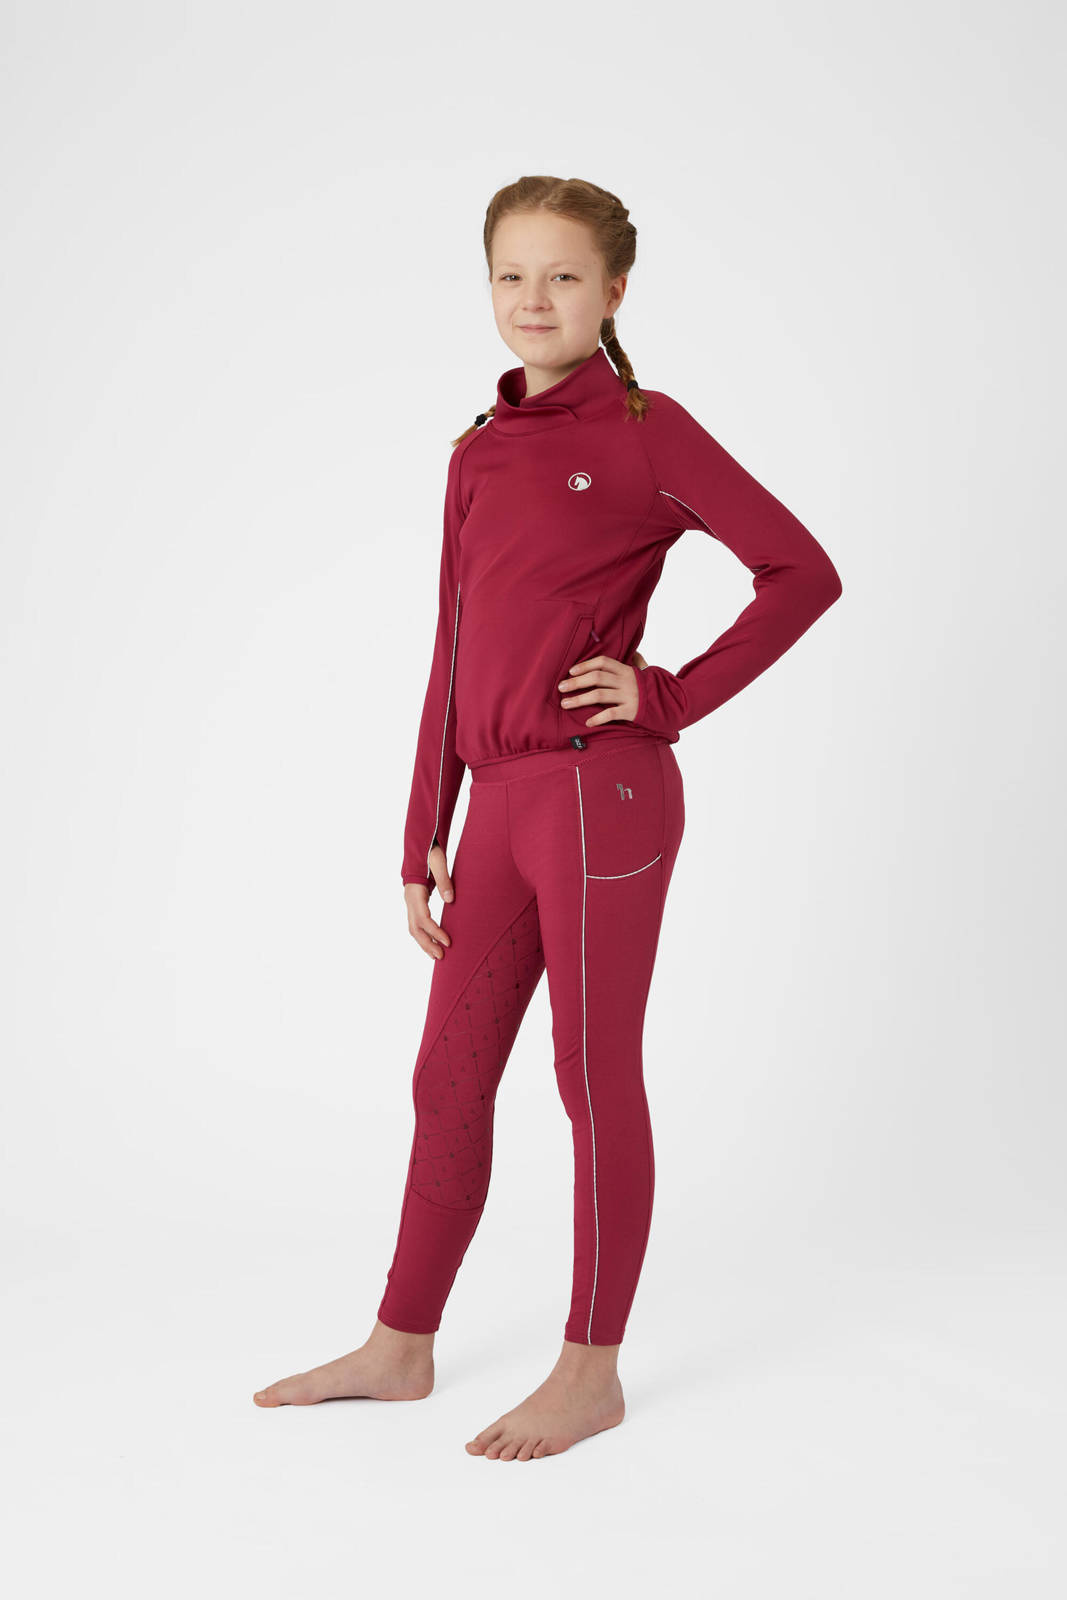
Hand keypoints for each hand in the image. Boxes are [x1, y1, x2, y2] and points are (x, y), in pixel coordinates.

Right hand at [403, 843, 453, 958]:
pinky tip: (433, 942)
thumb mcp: (439, 862)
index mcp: (415, 892)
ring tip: (437, 955)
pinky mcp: (415, 903)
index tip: (448, 941)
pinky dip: (424, 935)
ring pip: (413, 928)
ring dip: (424, 943)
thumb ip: (445, 880)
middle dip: (427, 944)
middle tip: (442, 957)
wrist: (420, 846)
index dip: (435, 931)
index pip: (423, 918)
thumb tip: (450, 900)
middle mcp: (410, 900)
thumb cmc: (430, 853)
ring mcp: (410, 902)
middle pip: (415, 928)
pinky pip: (416, 924)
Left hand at [558, 649, 647, 727]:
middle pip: (596, 678)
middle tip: (561, 688)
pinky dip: (597, 718)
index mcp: (626, 670)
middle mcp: (626, 681)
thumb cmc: (650, 687)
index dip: (585, 665)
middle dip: (576, 682)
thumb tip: (632, 651)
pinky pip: (610, 714)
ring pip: (599, 695)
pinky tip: (588, 722)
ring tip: (565, 704)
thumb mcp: (643, 671)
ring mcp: (628, 696)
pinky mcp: (631, 711)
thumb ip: (635, 660)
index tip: (571, 671)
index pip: (602, 662)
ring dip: (579, 699)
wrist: (670, 703)